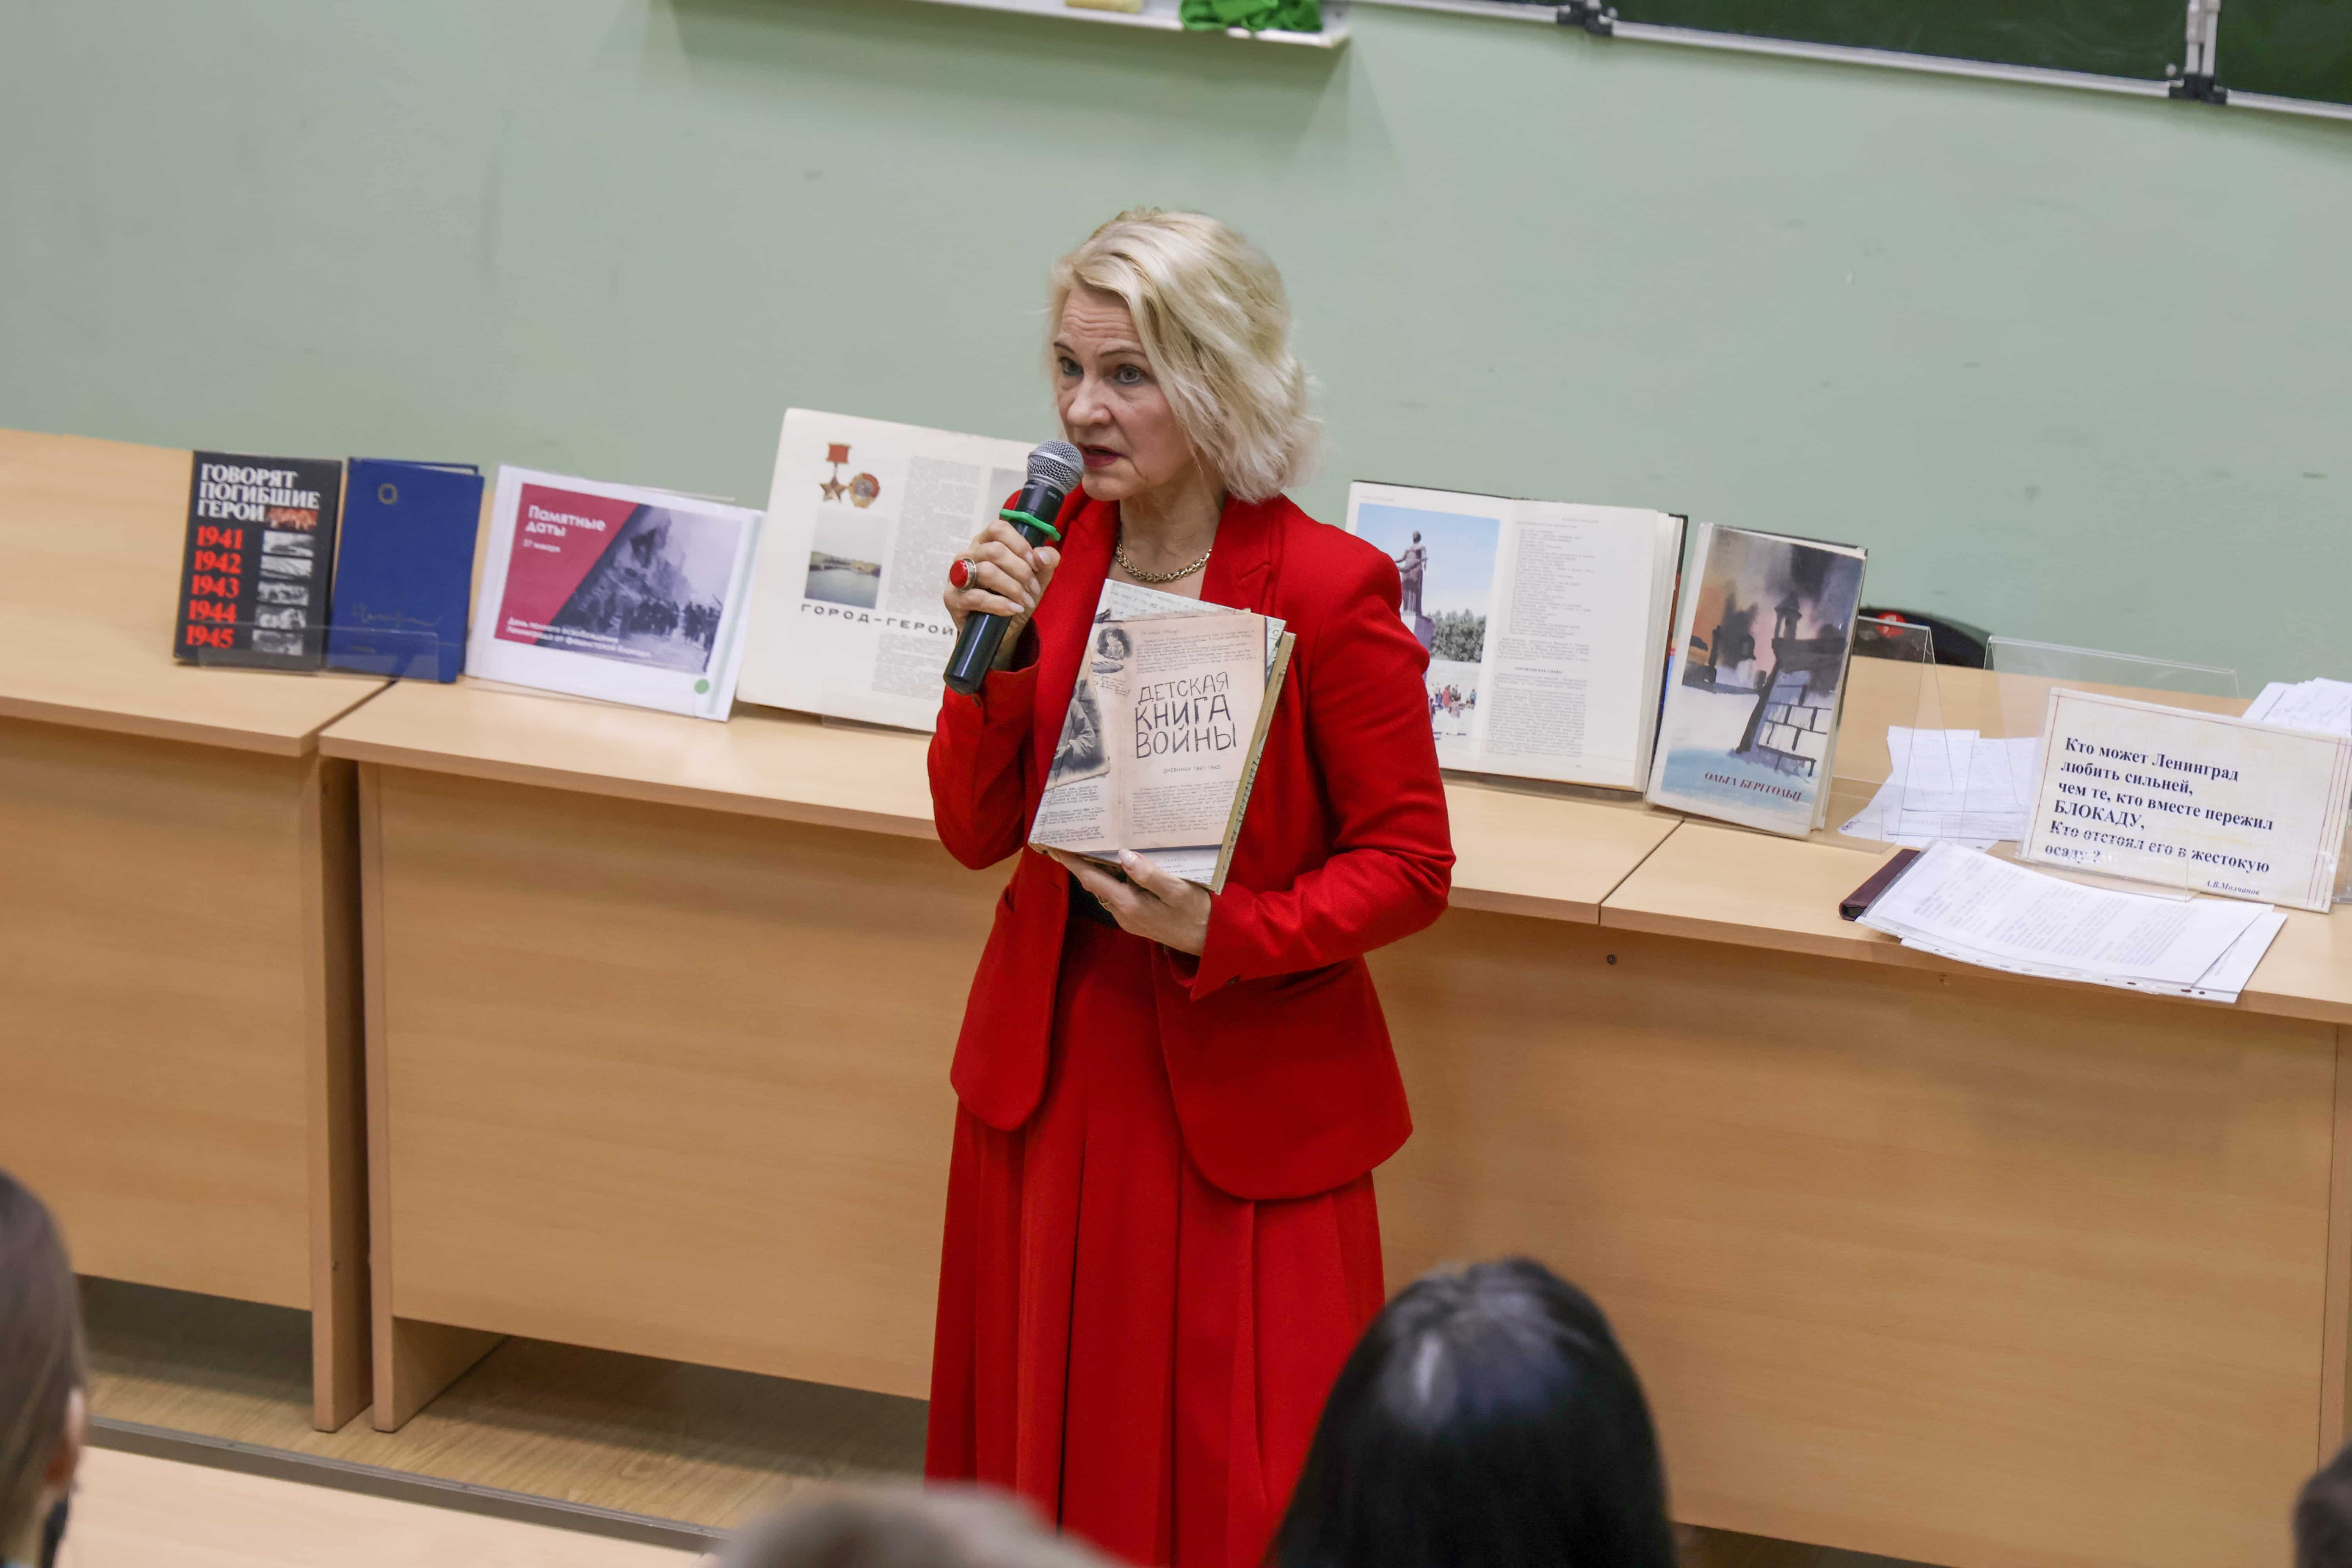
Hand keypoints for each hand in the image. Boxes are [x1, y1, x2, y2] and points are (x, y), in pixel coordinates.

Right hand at [944, 518, 1061, 667]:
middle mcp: (968, 555)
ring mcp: (957, 576)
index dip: (1020, 544)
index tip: (1035, 563)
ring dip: (1013, 588)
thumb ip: (1045, 563)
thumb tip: (1042, 554)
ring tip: (1025, 602)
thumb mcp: (1036, 579)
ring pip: (987, 571)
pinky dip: (1000, 604)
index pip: (998, 529)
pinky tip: (1013, 610)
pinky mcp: (952, 598)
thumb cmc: (1014, 597)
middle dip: (1021, 571)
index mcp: (985, 543)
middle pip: (995, 551)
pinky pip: (977, 597)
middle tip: (1033, 588)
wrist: (1000, 630)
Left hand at [1046, 847, 1211, 957]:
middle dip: (1080, 862)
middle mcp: (1122, 912)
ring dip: (1096, 869)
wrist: (1210, 942)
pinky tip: (1118, 864)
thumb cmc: (1197, 914)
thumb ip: (1149, 875)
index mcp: (1129, 904)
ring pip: (1105, 889)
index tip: (1054, 846)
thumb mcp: (1178, 891)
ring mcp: (1129, 917)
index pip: (1092, 879)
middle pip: (1094, 883)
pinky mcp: (1137, 918)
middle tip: (1071, 838)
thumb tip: (1123, 855)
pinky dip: (1112, 878)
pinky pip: (1117, 894)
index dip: (1072, 862)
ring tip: (1091, 845)